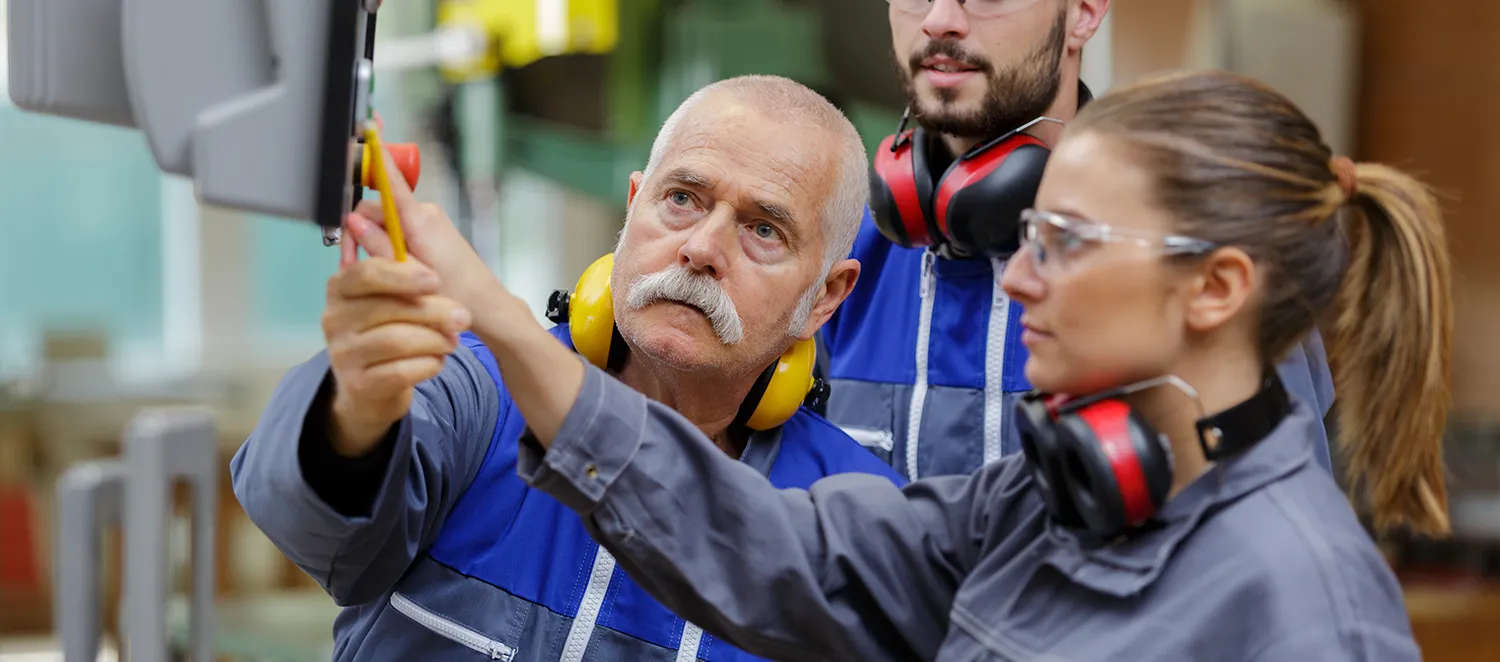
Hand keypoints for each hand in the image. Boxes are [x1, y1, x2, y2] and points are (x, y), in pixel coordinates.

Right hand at [322, 256, 471, 455]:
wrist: (370, 389)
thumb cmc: (386, 333)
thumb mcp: (391, 303)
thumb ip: (408, 287)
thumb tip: (435, 280)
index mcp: (340, 288)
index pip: (367, 273)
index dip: (404, 276)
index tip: (436, 281)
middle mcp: (334, 319)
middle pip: (390, 308)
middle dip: (435, 311)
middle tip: (463, 318)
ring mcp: (342, 354)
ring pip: (398, 341)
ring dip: (435, 340)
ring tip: (452, 342)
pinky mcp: (358, 384)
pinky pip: (402, 371)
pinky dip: (429, 364)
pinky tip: (437, 362)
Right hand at [341, 138, 496, 315]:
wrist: (486, 305)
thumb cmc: (455, 293)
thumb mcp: (410, 274)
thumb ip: (380, 246)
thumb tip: (354, 222)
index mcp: (420, 221)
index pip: (391, 181)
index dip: (377, 158)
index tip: (367, 132)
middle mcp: (425, 213)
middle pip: (377, 208)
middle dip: (360, 231)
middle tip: (351, 262)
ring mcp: (430, 220)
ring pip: (386, 221)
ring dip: (374, 241)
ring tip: (376, 272)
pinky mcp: (432, 229)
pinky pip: (400, 228)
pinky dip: (388, 244)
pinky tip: (391, 268)